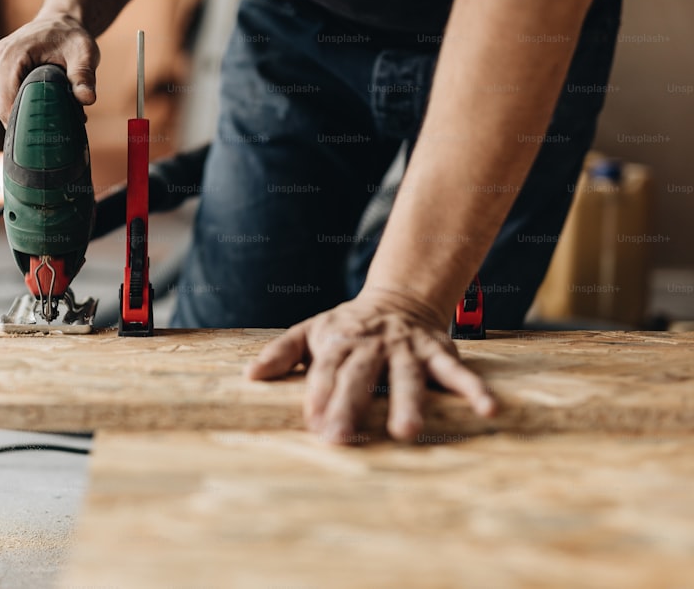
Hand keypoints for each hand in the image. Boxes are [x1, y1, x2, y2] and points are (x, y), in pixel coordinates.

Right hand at [0, 14, 99, 125]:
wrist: (58, 22)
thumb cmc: (70, 37)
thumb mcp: (83, 54)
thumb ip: (84, 76)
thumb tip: (87, 99)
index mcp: (9, 56)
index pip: (6, 105)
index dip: (23, 125)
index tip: (44, 136)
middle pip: (2, 108)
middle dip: (27, 119)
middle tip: (55, 121)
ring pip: (1, 106)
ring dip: (22, 112)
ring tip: (47, 104)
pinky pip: (0, 99)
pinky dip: (17, 103)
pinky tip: (36, 98)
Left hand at [245, 289, 496, 443]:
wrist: (398, 300)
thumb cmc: (347, 327)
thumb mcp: (310, 332)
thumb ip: (281, 353)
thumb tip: (250, 376)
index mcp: (339, 343)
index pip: (325, 371)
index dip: (318, 394)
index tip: (312, 422)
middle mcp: (372, 346)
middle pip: (359, 376)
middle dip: (349, 406)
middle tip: (339, 437)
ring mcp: (406, 350)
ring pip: (407, 377)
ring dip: (407, 404)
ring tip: (406, 433)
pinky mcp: (437, 352)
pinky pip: (456, 372)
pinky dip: (473, 389)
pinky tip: (488, 410)